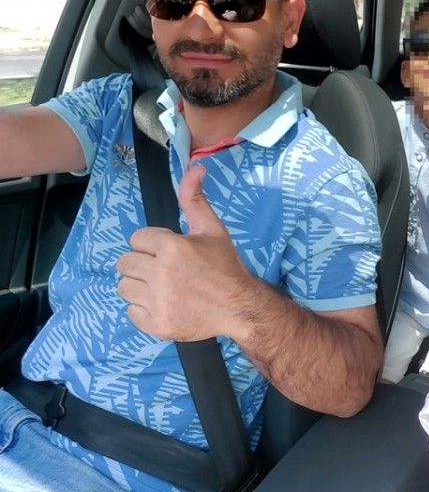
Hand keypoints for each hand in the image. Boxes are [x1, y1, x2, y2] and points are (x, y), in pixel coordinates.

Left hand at [116, 164, 256, 340]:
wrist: (239, 306)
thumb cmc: (225, 266)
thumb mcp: (212, 229)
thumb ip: (195, 200)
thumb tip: (195, 168)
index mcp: (172, 246)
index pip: (137, 239)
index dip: (153, 245)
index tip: (170, 253)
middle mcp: (160, 273)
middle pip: (125, 263)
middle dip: (143, 264)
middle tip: (165, 271)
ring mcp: (156, 300)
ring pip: (124, 287)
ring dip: (140, 286)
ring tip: (163, 288)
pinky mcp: (155, 323)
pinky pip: (130, 311)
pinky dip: (144, 309)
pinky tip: (164, 304)